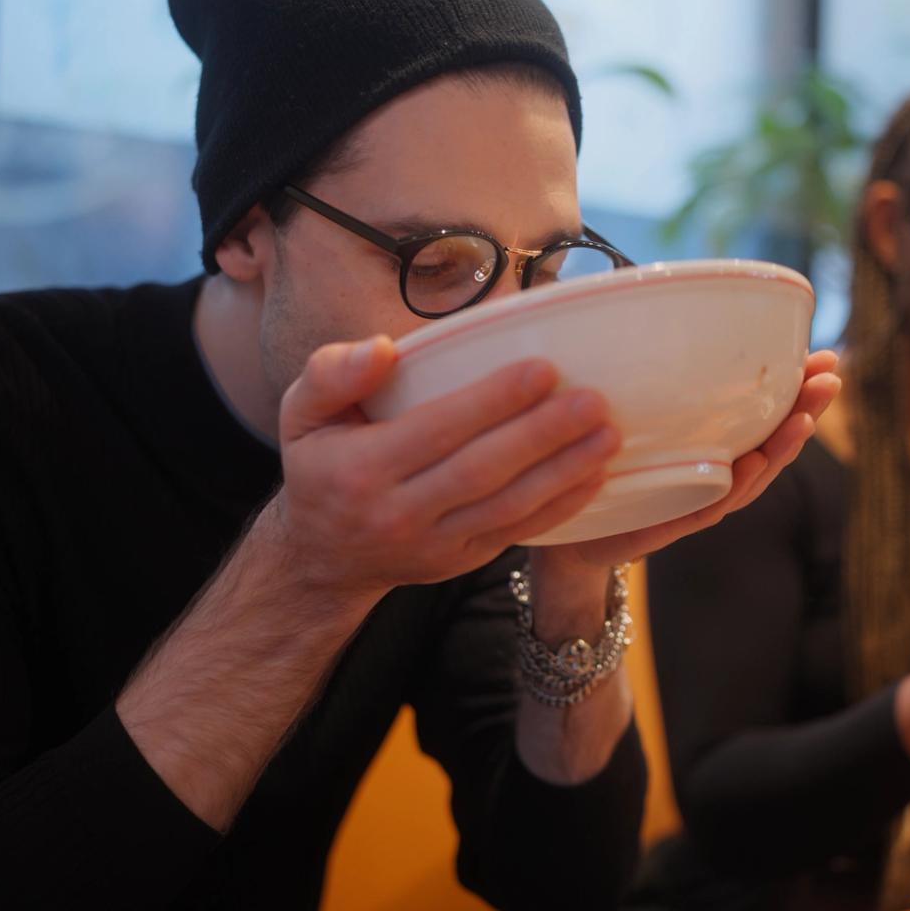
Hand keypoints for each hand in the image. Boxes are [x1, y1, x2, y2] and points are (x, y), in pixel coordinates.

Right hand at [268, 336, 622, 597]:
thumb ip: (333, 374)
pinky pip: (517, 533)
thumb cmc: (321, 465)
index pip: (436, 430)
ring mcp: (435, 544)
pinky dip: (560, 507)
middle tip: (593, 401)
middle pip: (482, 471)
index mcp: (362, 469)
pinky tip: (596, 475)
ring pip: (507, 507)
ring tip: (608, 435)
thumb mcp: (301, 414)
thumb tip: (384, 349)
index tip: (542, 368)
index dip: (492, 401)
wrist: (321, 558)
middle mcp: (399, 512)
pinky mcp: (461, 561)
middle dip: (542, 436)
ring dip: (564, 472)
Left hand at [536, 350, 841, 570]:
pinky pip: (710, 505)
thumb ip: (646, 372)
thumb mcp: (630, 412)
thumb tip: (638, 297)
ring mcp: (698, 499)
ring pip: (752, 475)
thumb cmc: (609, 467)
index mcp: (714, 444)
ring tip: (805, 420)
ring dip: (782, 448)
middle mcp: (716, 472)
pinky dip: (735, 486)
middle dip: (804, 412)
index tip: (826, 359)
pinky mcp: (670, 523)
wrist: (573, 530)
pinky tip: (755, 463)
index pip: (765, 415)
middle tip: (831, 381)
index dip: (797, 391)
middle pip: (771, 442)